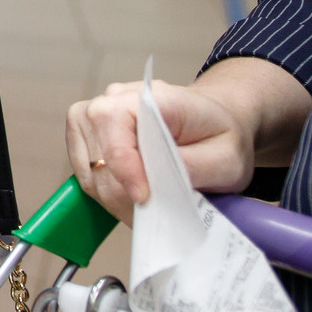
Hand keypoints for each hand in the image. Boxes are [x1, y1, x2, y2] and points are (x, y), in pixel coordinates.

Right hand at [65, 78, 255, 222]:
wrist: (213, 121)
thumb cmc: (221, 136)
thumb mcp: (227, 157)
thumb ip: (194, 166)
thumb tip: (159, 183)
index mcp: (152, 96)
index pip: (114, 123)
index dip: (124, 165)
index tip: (144, 199)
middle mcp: (114, 97)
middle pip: (98, 152)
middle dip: (122, 193)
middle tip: (152, 216)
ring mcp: (95, 112)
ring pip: (87, 166)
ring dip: (112, 197)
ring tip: (144, 211)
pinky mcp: (86, 131)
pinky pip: (83, 169)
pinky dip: (103, 191)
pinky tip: (130, 198)